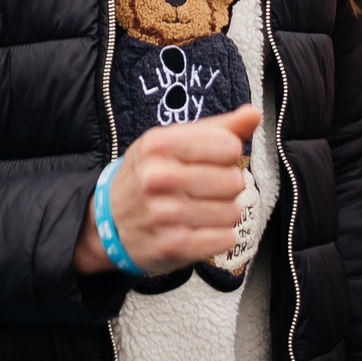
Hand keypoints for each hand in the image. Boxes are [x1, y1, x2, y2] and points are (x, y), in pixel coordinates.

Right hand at [71, 103, 259, 277]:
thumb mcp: (172, 142)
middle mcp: (159, 178)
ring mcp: (165, 214)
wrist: (108, 222)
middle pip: (234, 181)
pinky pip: (225, 239)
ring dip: (222, 213)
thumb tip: (254, 114)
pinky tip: (198, 230)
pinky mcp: (173, 246)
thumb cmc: (148, 176)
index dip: (226, 156)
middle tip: (201, 190)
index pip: (229, 146)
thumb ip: (218, 128)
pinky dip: (218, 236)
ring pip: (233, 212)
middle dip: (225, 187)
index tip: (208, 162)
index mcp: (159, 144)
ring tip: (197, 210)